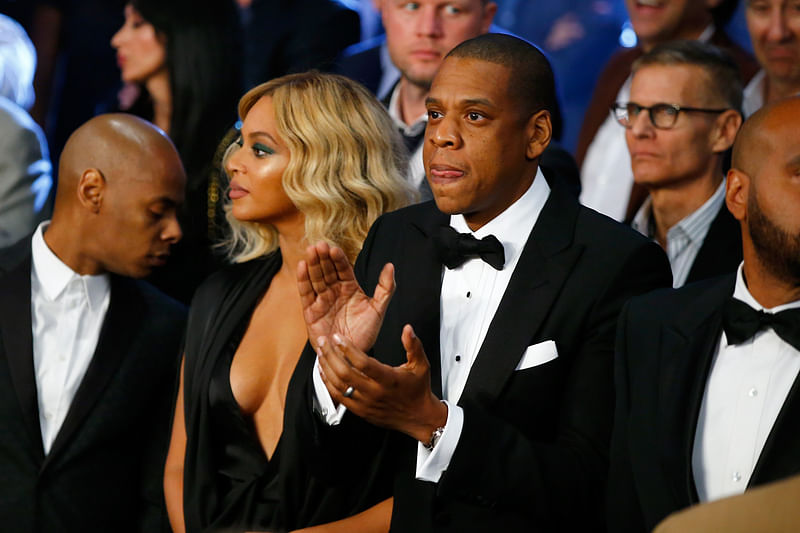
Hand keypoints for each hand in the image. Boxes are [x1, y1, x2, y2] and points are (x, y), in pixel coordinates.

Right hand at [297, 241, 394, 352]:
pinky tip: (301, 266)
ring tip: (311, 251)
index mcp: (350, 287)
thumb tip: (391, 265)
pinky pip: (306, 293)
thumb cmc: (366, 333)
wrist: (351, 356)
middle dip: (323, 258)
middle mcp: (334, 291)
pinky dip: (303, 280)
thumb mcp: (378, 309)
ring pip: (316, 278)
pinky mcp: (310, 311)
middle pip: (327, 270)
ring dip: (313, 264)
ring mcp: (321, 300)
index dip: (338, 259)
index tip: (334, 249)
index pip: (343, 269)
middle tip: (320, 245)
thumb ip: (386, 288)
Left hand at [317, 324, 446, 442]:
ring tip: (321, 353)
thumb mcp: (421, 365)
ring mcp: (365, 403)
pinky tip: (323, 371)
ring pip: (339, 386)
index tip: (338, 337)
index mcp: (389, 380)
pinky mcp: (359, 411)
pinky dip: (327, 383)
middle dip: (331, 355)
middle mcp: (375, 393)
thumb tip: (408, 329)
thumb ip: (413, 345)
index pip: (364, 363)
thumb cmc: (418, 390)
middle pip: (345, 373)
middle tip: (323, 342)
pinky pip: (338, 397)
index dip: (348, 349)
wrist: (418, 417)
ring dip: (326, 368)